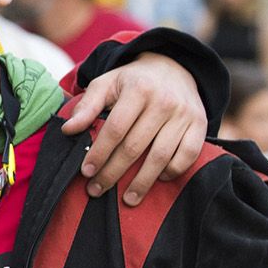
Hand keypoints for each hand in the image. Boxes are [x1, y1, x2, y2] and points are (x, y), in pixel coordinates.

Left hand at [62, 52, 207, 203]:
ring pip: (160, 156)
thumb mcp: (107, 83)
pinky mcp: (199, 124)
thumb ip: (87, 106)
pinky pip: (187, 155)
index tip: (86, 172)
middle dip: (113, 173)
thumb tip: (68, 129)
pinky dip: (173, 171)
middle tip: (97, 190)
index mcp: (138, 90)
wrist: (173, 68)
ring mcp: (184, 114)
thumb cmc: (133, 82)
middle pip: (135, 147)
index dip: (99, 153)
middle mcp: (164, 101)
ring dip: (142, 182)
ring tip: (127, 199)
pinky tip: (159, 179)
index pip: (115, 129)